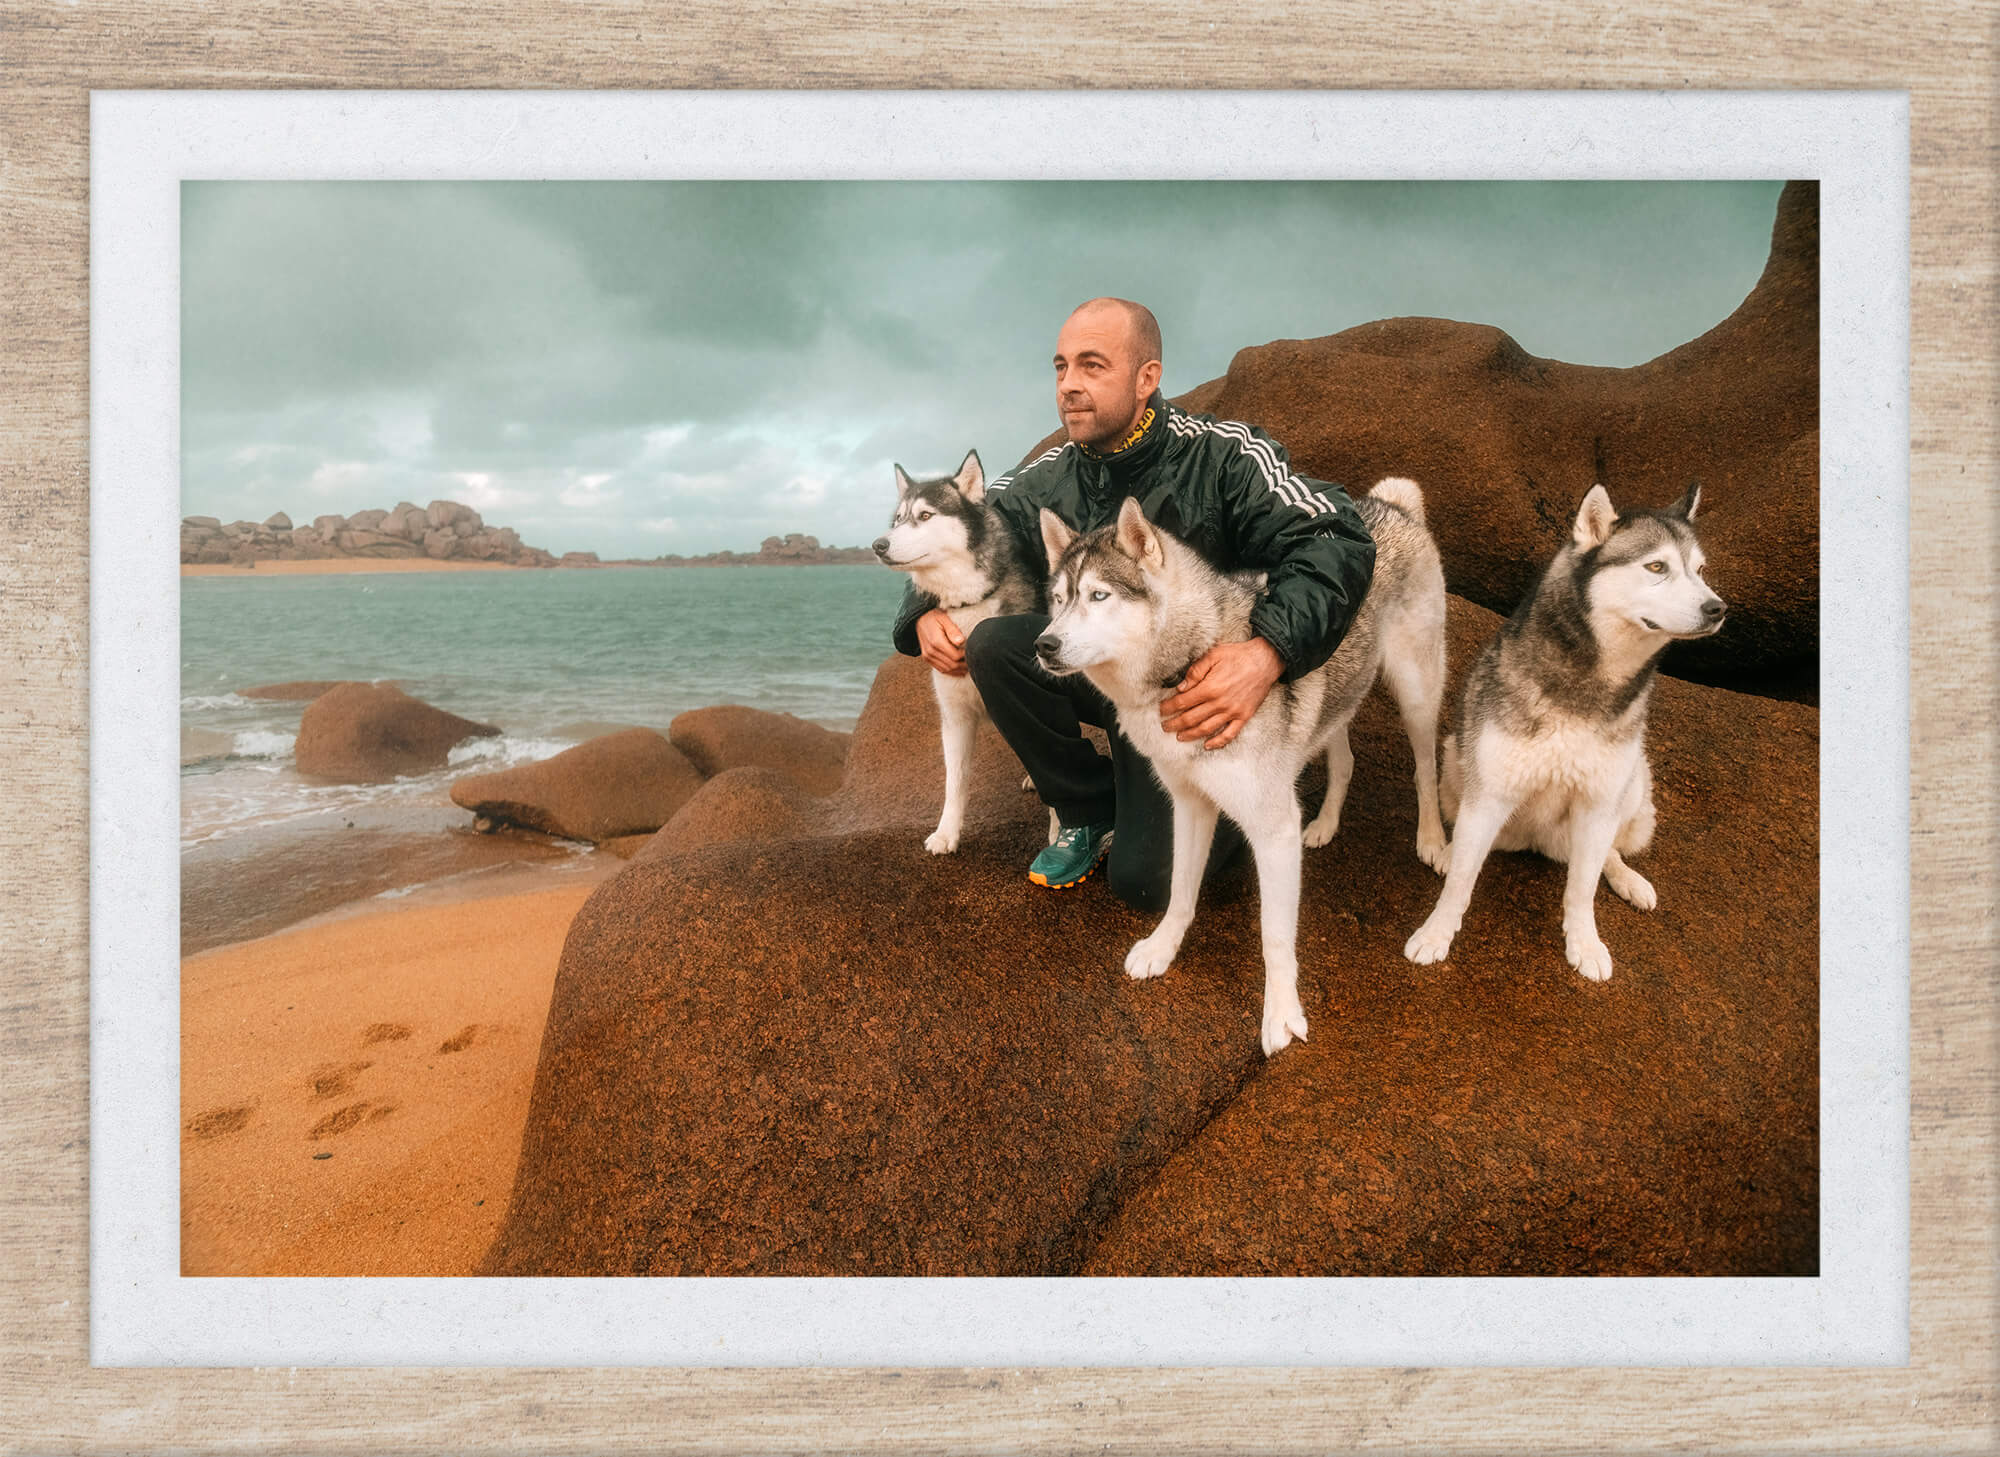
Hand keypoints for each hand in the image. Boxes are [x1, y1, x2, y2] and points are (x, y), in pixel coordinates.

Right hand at [915, 608, 967, 676]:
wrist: (919, 619)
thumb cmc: (933, 617)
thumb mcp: (944, 618)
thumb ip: (953, 630)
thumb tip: (961, 641)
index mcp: (936, 642)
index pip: (955, 656)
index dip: (965, 657)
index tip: (971, 653)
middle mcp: (930, 651)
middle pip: (952, 665)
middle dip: (964, 665)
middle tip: (972, 662)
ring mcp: (927, 656)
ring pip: (947, 669)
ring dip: (958, 670)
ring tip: (968, 667)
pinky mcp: (927, 659)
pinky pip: (940, 669)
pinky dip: (951, 672)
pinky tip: (959, 670)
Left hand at [1160, 638, 1283, 748]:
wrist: (1266, 660)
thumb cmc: (1238, 655)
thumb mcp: (1213, 655)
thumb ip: (1195, 671)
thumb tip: (1181, 688)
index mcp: (1210, 687)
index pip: (1182, 702)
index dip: (1169, 707)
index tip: (1161, 710)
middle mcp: (1220, 703)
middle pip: (1191, 719)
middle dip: (1174, 724)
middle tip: (1165, 726)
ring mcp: (1232, 711)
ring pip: (1206, 729)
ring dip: (1190, 735)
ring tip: (1179, 737)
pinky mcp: (1244, 716)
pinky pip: (1229, 734)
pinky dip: (1217, 742)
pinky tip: (1207, 745)